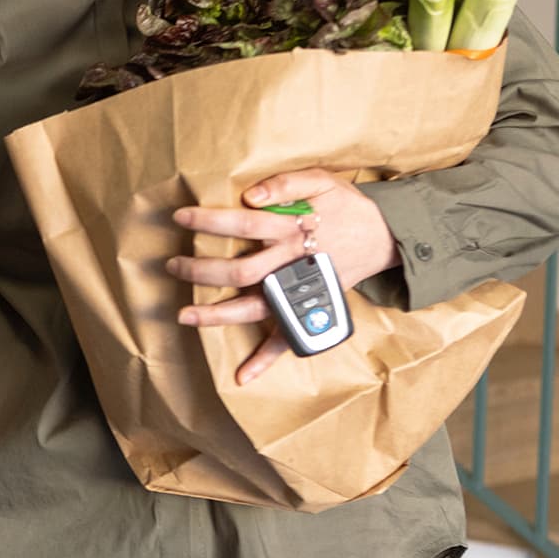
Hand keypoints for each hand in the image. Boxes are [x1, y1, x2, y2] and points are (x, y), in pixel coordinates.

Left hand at [167, 168, 399, 383]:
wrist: (386, 237)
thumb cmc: (348, 206)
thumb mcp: (323, 181)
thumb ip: (287, 183)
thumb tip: (251, 195)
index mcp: (293, 231)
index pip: (243, 225)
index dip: (210, 222)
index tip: (181, 218)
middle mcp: (292, 264)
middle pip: (241, 271)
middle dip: (201, 270)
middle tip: (172, 265)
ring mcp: (299, 291)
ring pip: (254, 308)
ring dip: (217, 315)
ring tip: (183, 314)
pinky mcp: (310, 308)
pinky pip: (287, 339)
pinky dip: (266, 360)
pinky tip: (242, 376)